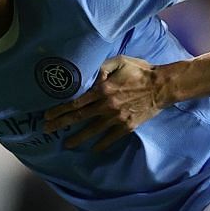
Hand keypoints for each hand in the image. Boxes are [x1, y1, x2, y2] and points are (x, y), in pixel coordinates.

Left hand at [44, 56, 167, 151]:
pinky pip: (111, 138)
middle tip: (47, 130)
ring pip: (92, 130)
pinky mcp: (127, 126)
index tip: (47, 115)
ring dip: (77, 138)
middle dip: (61, 124)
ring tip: (66, 144)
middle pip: (79, 117)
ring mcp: (117, 118)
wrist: (162, 86)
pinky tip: (92, 149)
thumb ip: (101, 67)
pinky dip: (101, 144)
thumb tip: (87, 76)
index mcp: (103, 89)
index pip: (76, 102)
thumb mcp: (119, 61)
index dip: (60, 109)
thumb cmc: (140, 71)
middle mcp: (107, 106)